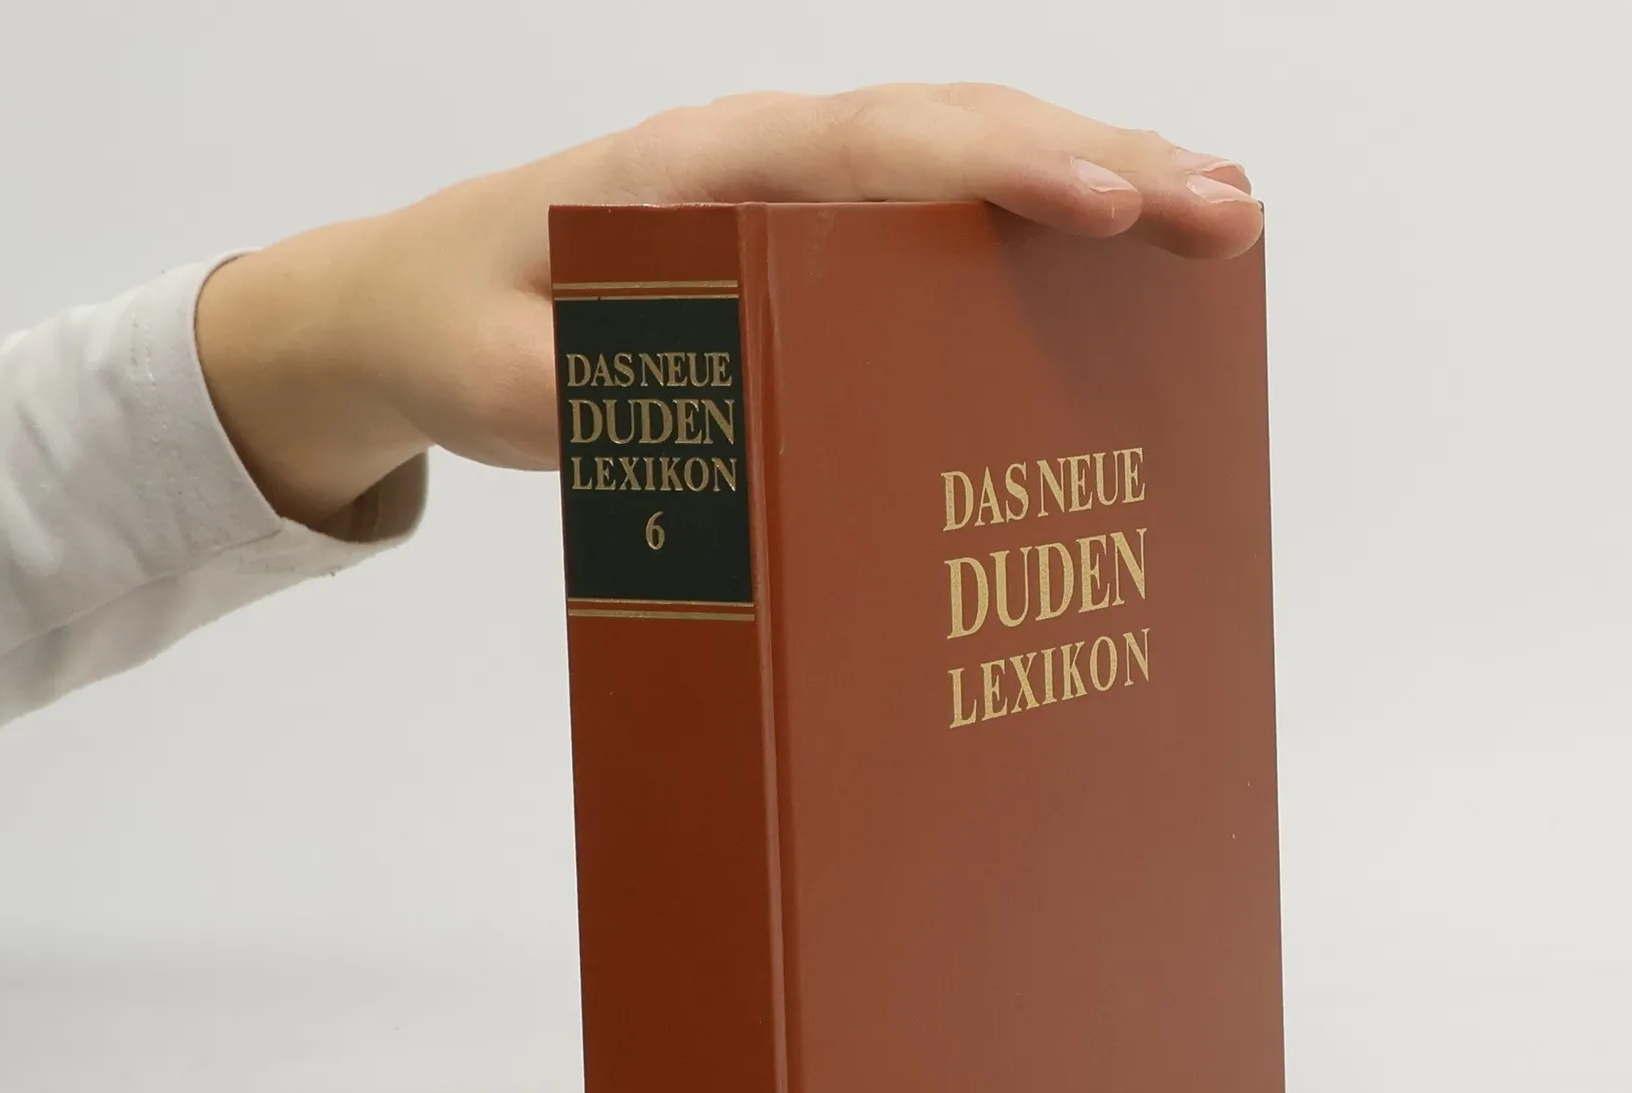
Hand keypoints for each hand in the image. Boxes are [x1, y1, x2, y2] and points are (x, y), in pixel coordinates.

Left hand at [196, 84, 1261, 530]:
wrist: (408, 300)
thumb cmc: (456, 329)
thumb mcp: (498, 383)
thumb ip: (582, 394)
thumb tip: (703, 418)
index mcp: (695, 173)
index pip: (874, 153)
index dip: (1000, 172)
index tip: (1106, 201)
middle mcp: (759, 156)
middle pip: (954, 134)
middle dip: (1101, 162)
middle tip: (1224, 212)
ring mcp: (787, 186)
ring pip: (962, 156)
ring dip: (1093, 172)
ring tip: (1216, 213)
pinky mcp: (800, 232)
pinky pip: (932, 205)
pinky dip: (1030, 211)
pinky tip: (1112, 244)